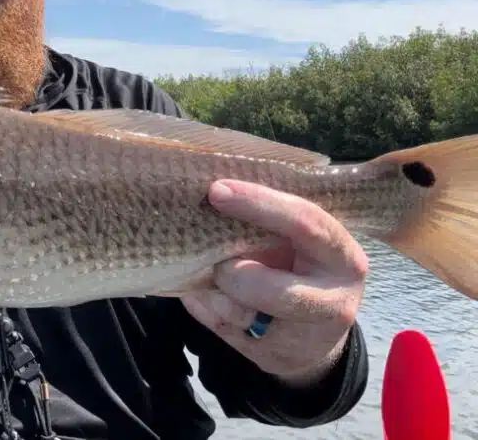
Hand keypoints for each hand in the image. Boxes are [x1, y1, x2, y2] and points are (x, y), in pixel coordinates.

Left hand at [180, 179, 367, 385]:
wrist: (315, 335)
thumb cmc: (300, 268)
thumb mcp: (303, 242)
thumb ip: (273, 220)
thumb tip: (215, 189)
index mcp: (343, 257)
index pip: (304, 223)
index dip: (258, 204)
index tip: (217, 191)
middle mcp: (333, 301)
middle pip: (272, 289)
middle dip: (231, 273)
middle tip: (217, 260)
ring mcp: (305, 337)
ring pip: (240, 313)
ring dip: (212, 290)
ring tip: (211, 273)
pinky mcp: (274, 358)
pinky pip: (221, 328)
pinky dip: (205, 305)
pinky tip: (209, 294)